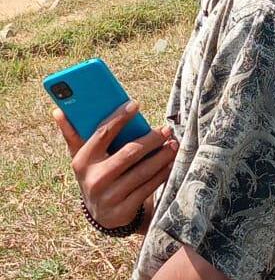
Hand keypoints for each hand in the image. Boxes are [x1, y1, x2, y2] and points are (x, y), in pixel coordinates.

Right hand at [52, 100, 178, 228]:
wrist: (102, 214)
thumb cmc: (96, 173)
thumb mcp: (83, 157)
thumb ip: (73, 134)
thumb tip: (57, 111)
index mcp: (82, 161)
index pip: (103, 133)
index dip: (120, 117)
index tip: (136, 104)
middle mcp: (94, 179)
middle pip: (130, 152)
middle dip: (151, 139)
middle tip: (166, 128)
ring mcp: (109, 196)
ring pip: (143, 170)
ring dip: (162, 155)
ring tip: (173, 143)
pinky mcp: (124, 210)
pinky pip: (148, 187)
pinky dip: (162, 172)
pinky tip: (170, 162)